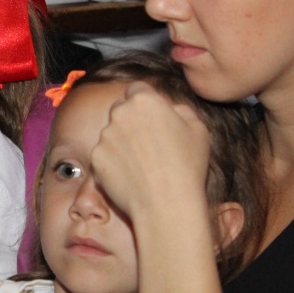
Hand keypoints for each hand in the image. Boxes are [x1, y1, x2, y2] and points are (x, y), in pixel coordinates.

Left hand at [89, 82, 211, 219]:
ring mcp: (104, 136)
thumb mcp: (198, 129)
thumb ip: (181, 110)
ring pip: (111, 133)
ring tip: (143, 164)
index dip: (146, 102)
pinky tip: (131, 176)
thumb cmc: (187, 165)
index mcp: (144, 100)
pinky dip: (114, 162)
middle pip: (121, 109)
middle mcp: (119, 113)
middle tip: (148, 141)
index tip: (152, 116)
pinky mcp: (95, 158)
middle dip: (131, 120)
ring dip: (122, 142)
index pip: (138, 90)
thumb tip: (170, 108)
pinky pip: (104, 155)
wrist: (166, 203)